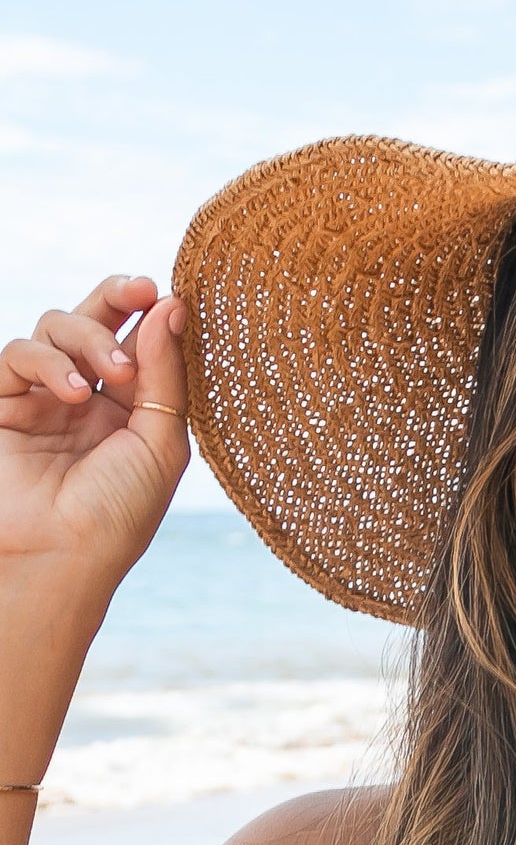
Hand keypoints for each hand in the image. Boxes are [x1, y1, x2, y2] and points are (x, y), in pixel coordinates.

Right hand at [0, 275, 190, 587]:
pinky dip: (47, 362)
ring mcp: (43, 400)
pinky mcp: (2, 405)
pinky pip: (17, 355)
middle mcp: (89, 401)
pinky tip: (75, 393)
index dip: (152, 315)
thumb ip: (164, 374)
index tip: (170, 297)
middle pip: (96, 322)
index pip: (141, 344)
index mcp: (135, 411)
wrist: (61, 556)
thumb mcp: (161, 441)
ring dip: (89, 337)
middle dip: (116, 297)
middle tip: (141, 288)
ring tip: (114, 374)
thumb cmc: (121, 511)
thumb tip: (171, 305)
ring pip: (55, 328)